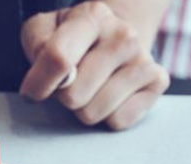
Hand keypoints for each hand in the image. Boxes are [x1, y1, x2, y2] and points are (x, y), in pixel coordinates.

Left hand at [19, 1, 169, 130]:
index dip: (38, 85)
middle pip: (74, 95)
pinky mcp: (158, 82)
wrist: (112, 41)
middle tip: (70, 83)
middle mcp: (123, 35)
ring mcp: (144, 59)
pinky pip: (117, 121)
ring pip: (93, 113)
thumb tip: (59, 75)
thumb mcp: (42, 31)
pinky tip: (109, 96)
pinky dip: (107, 117)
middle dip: (63, 97)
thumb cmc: (69, 40)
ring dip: (83, 109)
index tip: (32, 92)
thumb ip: (38, 45)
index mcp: (92, 16)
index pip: (58, 60)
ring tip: (89, 88)